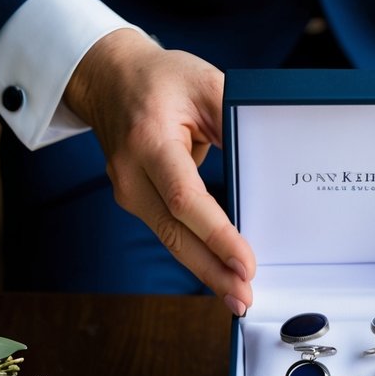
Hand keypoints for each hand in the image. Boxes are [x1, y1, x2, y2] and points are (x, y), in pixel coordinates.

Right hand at [65, 29, 254, 311]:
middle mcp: (131, 172)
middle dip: (212, 269)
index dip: (216, 234)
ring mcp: (128, 190)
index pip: (185, 198)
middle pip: (174, 233)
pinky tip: (220, 275)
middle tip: (245, 297)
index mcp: (149, 139)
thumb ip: (236, 120)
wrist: (107, 78)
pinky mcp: (135, 200)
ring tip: (238, 297)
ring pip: (170, 240)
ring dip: (206, 270)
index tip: (245, 262)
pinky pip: (168, 232)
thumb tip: (268, 163)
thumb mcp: (206, 83)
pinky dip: (195, 254)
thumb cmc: (161, 79)